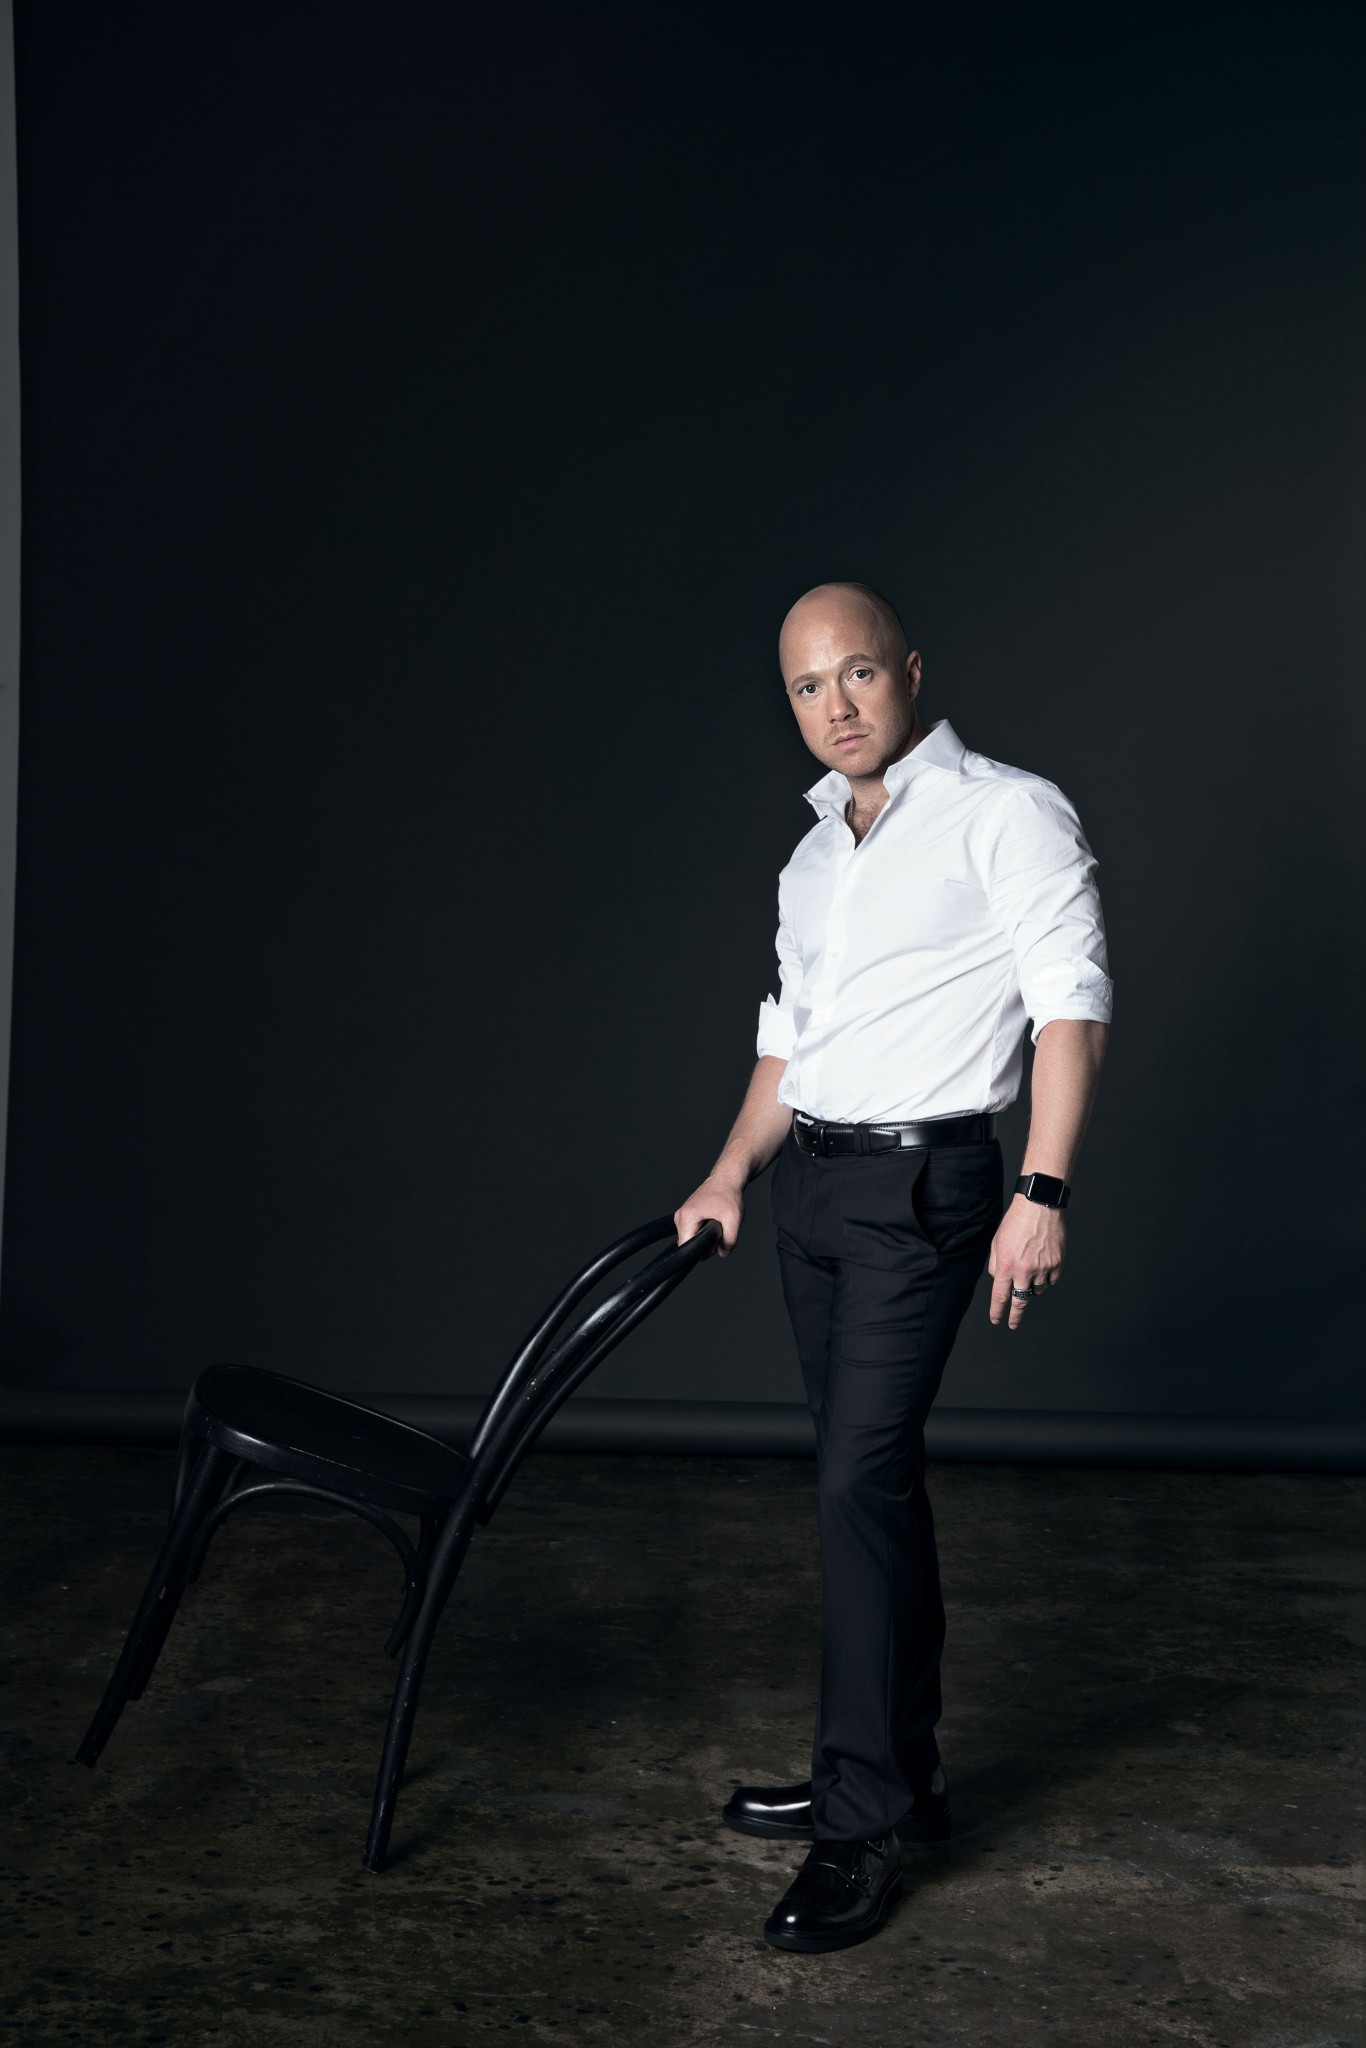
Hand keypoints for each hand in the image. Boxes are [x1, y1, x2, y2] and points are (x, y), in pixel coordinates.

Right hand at [675, 1175, 743, 1259]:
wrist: (725, 1179)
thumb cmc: (728, 1195)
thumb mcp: (733, 1219)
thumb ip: (729, 1240)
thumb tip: (723, 1254)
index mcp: (687, 1217)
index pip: (686, 1246)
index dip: (700, 1251)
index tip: (713, 1245)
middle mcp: (680, 1217)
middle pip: (688, 1244)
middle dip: (704, 1245)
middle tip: (720, 1233)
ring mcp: (681, 1216)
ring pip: (690, 1239)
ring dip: (704, 1238)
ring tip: (717, 1225)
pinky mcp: (686, 1216)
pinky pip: (691, 1232)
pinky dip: (702, 1232)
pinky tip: (712, 1223)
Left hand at [988, 1195, 1065, 1330]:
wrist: (1038, 1206)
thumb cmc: (1015, 1222)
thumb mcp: (996, 1242)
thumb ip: (995, 1264)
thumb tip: (997, 1279)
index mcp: (1006, 1266)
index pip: (1000, 1296)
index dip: (997, 1311)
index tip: (997, 1320)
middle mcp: (1024, 1270)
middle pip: (1020, 1302)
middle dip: (1016, 1316)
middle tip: (1013, 1324)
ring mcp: (1042, 1268)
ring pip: (1037, 1290)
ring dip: (1031, 1287)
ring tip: (1030, 1270)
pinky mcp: (1057, 1263)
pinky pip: (1051, 1280)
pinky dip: (1046, 1278)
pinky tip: (1043, 1265)